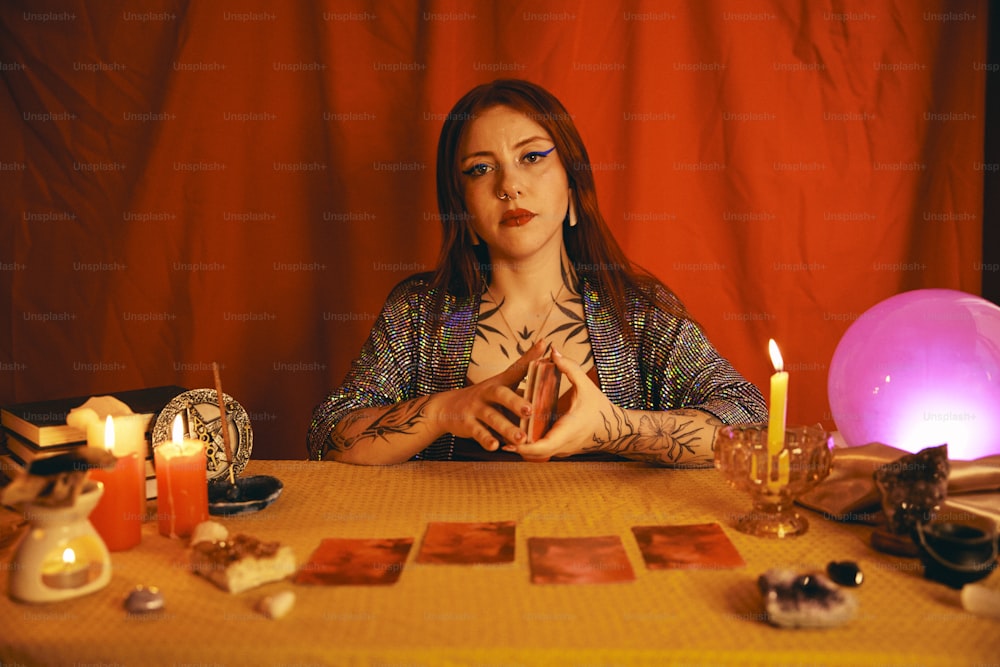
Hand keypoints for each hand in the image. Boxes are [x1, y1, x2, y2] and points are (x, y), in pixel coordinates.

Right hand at [431, 340, 544, 451]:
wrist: (446, 408)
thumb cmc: (483, 397)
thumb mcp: (500, 384)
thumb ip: (521, 376)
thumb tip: (546, 359)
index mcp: (499, 383)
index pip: (516, 367)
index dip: (530, 356)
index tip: (545, 344)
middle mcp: (487, 392)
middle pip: (501, 394)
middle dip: (516, 402)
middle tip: (530, 410)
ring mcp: (476, 408)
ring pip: (492, 417)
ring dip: (506, 428)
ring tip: (521, 438)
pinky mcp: (467, 424)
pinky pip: (477, 432)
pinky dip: (486, 440)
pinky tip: (495, 446)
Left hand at [503, 347, 615, 461]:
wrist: (614, 429)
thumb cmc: (600, 407)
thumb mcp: (586, 385)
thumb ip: (570, 368)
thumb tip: (552, 351)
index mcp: (568, 429)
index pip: (544, 446)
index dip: (525, 447)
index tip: (509, 442)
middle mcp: (564, 444)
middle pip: (535, 454)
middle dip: (517, 447)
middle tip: (499, 438)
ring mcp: (563, 450)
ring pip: (538, 455)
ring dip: (522, 447)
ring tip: (504, 435)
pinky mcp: (562, 451)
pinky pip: (543, 451)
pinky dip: (531, 446)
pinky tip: (519, 435)